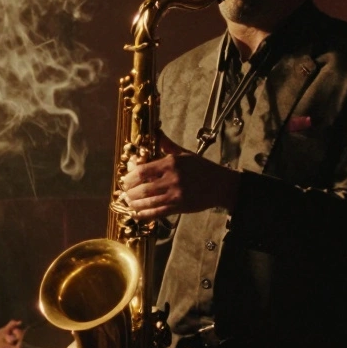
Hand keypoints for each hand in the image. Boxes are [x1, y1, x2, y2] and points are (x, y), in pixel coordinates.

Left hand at [119, 131, 239, 220]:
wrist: (222, 185)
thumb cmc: (203, 168)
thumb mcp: (185, 153)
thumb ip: (167, 145)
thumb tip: (155, 132)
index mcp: (172, 164)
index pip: (143, 171)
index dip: (129, 177)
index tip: (125, 180)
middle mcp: (172, 179)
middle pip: (142, 188)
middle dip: (129, 192)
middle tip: (125, 192)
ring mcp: (176, 195)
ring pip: (148, 202)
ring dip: (134, 204)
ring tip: (129, 202)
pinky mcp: (180, 207)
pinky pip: (157, 213)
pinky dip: (145, 214)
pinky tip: (137, 213)